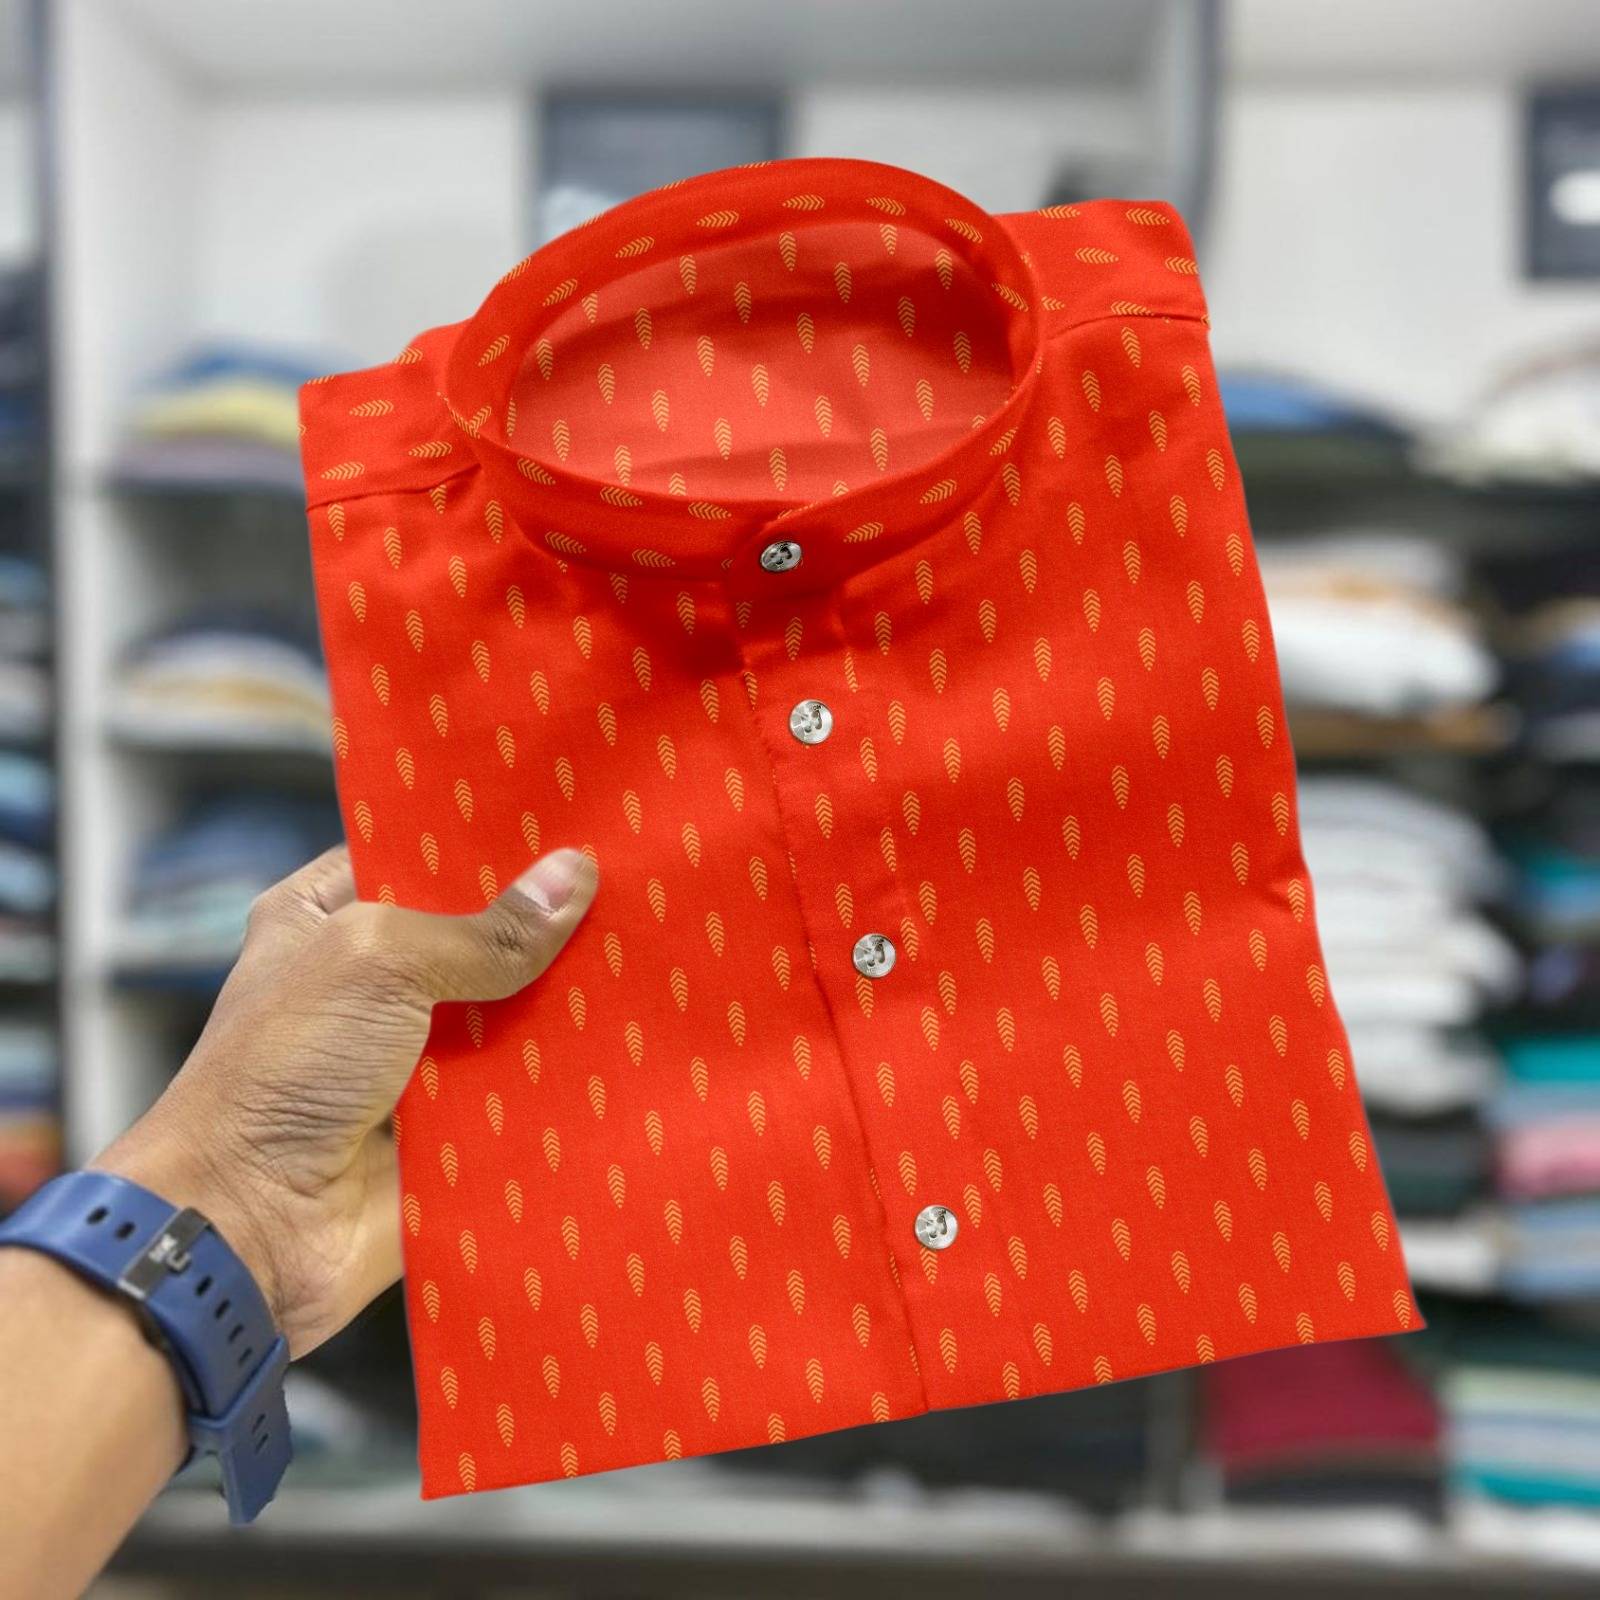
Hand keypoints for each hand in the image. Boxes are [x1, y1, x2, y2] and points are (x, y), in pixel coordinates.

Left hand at [91, 844, 598, 1356]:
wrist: (249, 1229)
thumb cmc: (284, 1069)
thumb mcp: (377, 962)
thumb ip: (483, 929)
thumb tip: (577, 877)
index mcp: (325, 917)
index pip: (420, 856)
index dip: (489, 842)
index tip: (574, 818)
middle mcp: (370, 980)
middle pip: (478, 934)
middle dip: (546, 919)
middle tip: (634, 883)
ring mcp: (413, 1056)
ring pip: (510, 1011)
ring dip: (567, 997)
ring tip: (652, 952)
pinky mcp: (450, 1126)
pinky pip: (522, 1088)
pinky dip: (568, 1073)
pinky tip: (640, 1036)